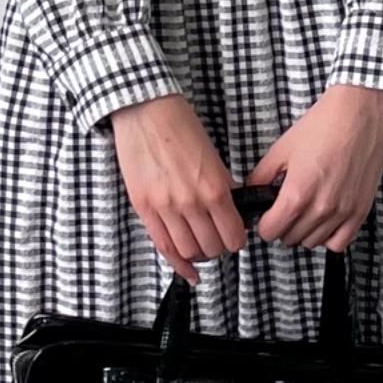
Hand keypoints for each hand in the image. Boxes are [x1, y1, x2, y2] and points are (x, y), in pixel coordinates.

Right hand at [109, 93, 247, 285]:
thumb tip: (231, 210)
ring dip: (199, 255)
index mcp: (214, 188)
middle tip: (219, 240)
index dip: (237, 240)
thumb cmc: (179, 126)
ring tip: (202, 248)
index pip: (233, 234)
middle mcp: (191, 202)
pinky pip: (164, 247)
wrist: (145, 111)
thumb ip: (222, 187)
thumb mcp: (213, 157)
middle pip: (212, 248)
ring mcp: (166, 208)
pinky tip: (188, 272)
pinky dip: (178, 264)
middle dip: (219, 248)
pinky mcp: (145, 208)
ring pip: (189, 252)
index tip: (235, 236)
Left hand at [244, 85, 382, 251]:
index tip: (266, 216)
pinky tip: (325, 220)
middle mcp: (321, 208)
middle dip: (283, 226)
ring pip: (313, 243)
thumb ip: (262, 176)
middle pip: (290, 239)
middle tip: (285, 208)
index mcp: (297, 194)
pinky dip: (329, 237)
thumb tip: (252, 192)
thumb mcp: (282, 148)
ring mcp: (343, 212)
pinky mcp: (361, 210)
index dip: (263, 224)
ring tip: (305, 211)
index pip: (270, 232)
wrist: (360, 113)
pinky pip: (340, 242)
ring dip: (304, 231)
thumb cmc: (324, 125)